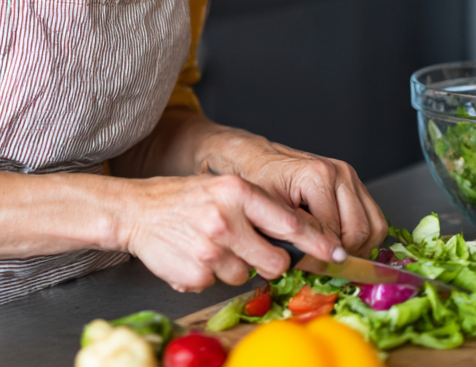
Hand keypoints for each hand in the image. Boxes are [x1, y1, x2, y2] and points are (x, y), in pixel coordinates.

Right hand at [116, 172, 346, 292]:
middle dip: (270, 262)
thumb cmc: (184, 200)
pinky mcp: (197, 274)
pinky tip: (195, 256)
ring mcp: (211, 248)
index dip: (318, 242)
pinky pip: (220, 285)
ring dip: (234, 267)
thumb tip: (301, 235)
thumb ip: (258, 208)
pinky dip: (211, 275)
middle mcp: (226, 218)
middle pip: (276, 261)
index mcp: (236, 191)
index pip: (290, 222)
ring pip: (247, 275)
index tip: (339, 253)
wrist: (136, 211)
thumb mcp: (224, 189)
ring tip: (210, 246)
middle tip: (250, 250)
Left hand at [203, 131, 387, 257]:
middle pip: (360, 232)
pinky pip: (374, 219)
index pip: (337, 233)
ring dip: (358, 246)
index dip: (325, 256)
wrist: (258, 158)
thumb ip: (295, 233)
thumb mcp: (268, 209)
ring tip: (332, 251)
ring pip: (374, 227)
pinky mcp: (356, 183)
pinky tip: (341, 239)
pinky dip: (364, 236)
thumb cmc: (259, 180)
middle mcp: (339, 173)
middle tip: (324, 260)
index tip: (314, 266)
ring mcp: (351, 176)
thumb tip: (319, 259)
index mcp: (318, 176)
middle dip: (343, 252)